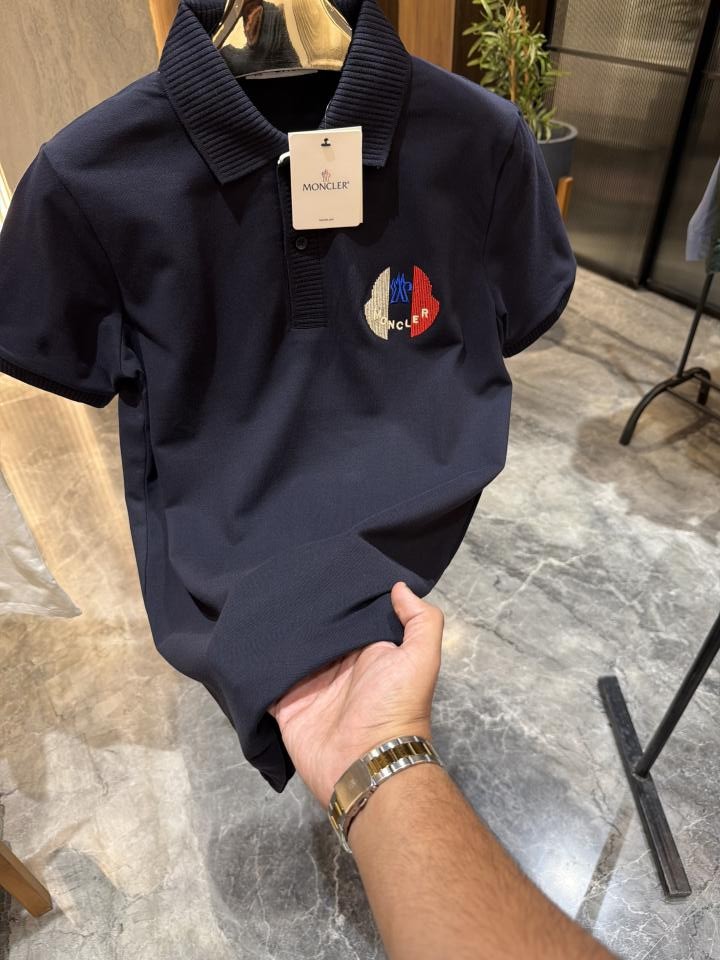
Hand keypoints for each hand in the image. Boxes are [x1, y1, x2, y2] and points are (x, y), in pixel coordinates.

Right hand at [267, 581, 443, 808]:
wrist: (365, 764)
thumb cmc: (395, 707)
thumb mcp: (421, 658)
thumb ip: (420, 620)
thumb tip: (399, 587)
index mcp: (367, 650)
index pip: (350, 615)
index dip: (340, 593)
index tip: (321, 565)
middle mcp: (337, 664)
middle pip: (315, 630)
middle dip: (302, 608)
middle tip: (280, 575)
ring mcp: (309, 684)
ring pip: (288, 650)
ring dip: (276, 631)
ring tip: (256, 598)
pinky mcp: (285, 704)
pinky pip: (265, 680)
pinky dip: (254, 664)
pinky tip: (242, 637)